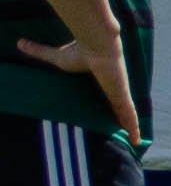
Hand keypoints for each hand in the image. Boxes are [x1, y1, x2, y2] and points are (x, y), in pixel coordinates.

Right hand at [18, 27, 139, 147]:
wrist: (97, 45)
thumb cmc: (79, 50)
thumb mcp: (56, 58)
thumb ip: (40, 53)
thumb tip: (19, 43)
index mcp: (101, 82)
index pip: (107, 97)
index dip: (109, 105)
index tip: (111, 115)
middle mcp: (112, 89)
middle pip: (120, 109)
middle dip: (124, 120)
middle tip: (127, 133)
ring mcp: (119, 93)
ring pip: (128, 115)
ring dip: (132, 128)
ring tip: (136, 142)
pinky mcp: (122, 97)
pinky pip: (130, 115)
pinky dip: (134, 128)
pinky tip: (137, 141)